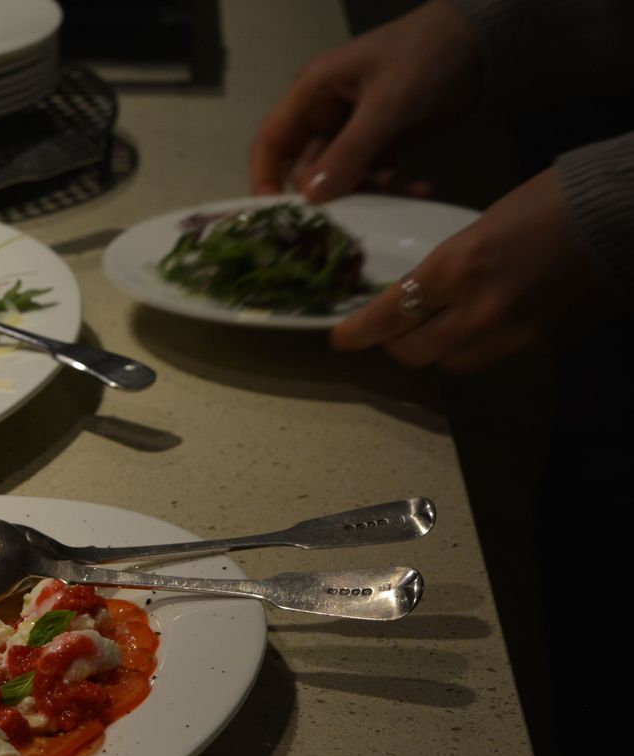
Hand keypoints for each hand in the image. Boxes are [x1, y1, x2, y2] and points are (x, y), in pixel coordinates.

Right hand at [250, 1, 482, 200]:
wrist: (482, 41)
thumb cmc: (425, 56)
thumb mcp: (387, 103)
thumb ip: (350, 151)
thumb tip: (312, 197)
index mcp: (312, 94)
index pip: (270, 143)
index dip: (265, 180)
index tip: (279, 216)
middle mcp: (325, 116)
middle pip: (307, 170)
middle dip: (331, 191)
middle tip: (365, 203)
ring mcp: (353, 133)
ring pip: (341, 180)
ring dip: (367, 193)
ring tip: (400, 188)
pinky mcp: (382, 145)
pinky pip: (372, 178)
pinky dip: (391, 188)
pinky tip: (418, 187)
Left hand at [331, 168, 611, 372]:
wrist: (623, 215)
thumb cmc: (551, 201)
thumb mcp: (480, 225)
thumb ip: (448, 266)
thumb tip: (419, 294)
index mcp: (458, 268)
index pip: (388, 316)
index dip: (357, 332)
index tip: (339, 338)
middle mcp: (480, 310)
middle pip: (413, 353)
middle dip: (395, 344)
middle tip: (392, 331)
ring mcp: (514, 334)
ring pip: (452, 364)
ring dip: (437, 351)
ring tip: (438, 329)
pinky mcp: (544, 346)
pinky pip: (494, 359)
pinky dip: (479, 347)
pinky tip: (486, 324)